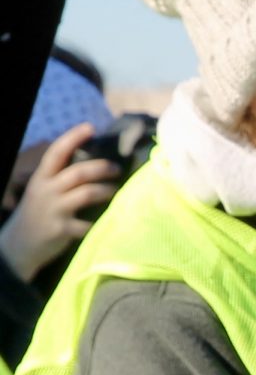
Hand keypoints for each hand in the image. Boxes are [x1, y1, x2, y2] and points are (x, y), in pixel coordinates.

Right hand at [0, 124, 116, 278]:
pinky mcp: (61, 230)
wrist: (17, 247)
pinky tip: (113, 220)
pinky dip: (102, 221)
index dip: (72, 138)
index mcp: (41, 179)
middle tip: (117, 168)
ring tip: (118, 191)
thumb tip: (92, 164)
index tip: (90, 127)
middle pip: (78, 172)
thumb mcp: (40, 191)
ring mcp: (54, 211)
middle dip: (102, 167)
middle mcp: (46, 191)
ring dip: (107, 190)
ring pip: (86, 193)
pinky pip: (89, 224)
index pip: (56, 152)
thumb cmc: (36, 215)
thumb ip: (59, 178)